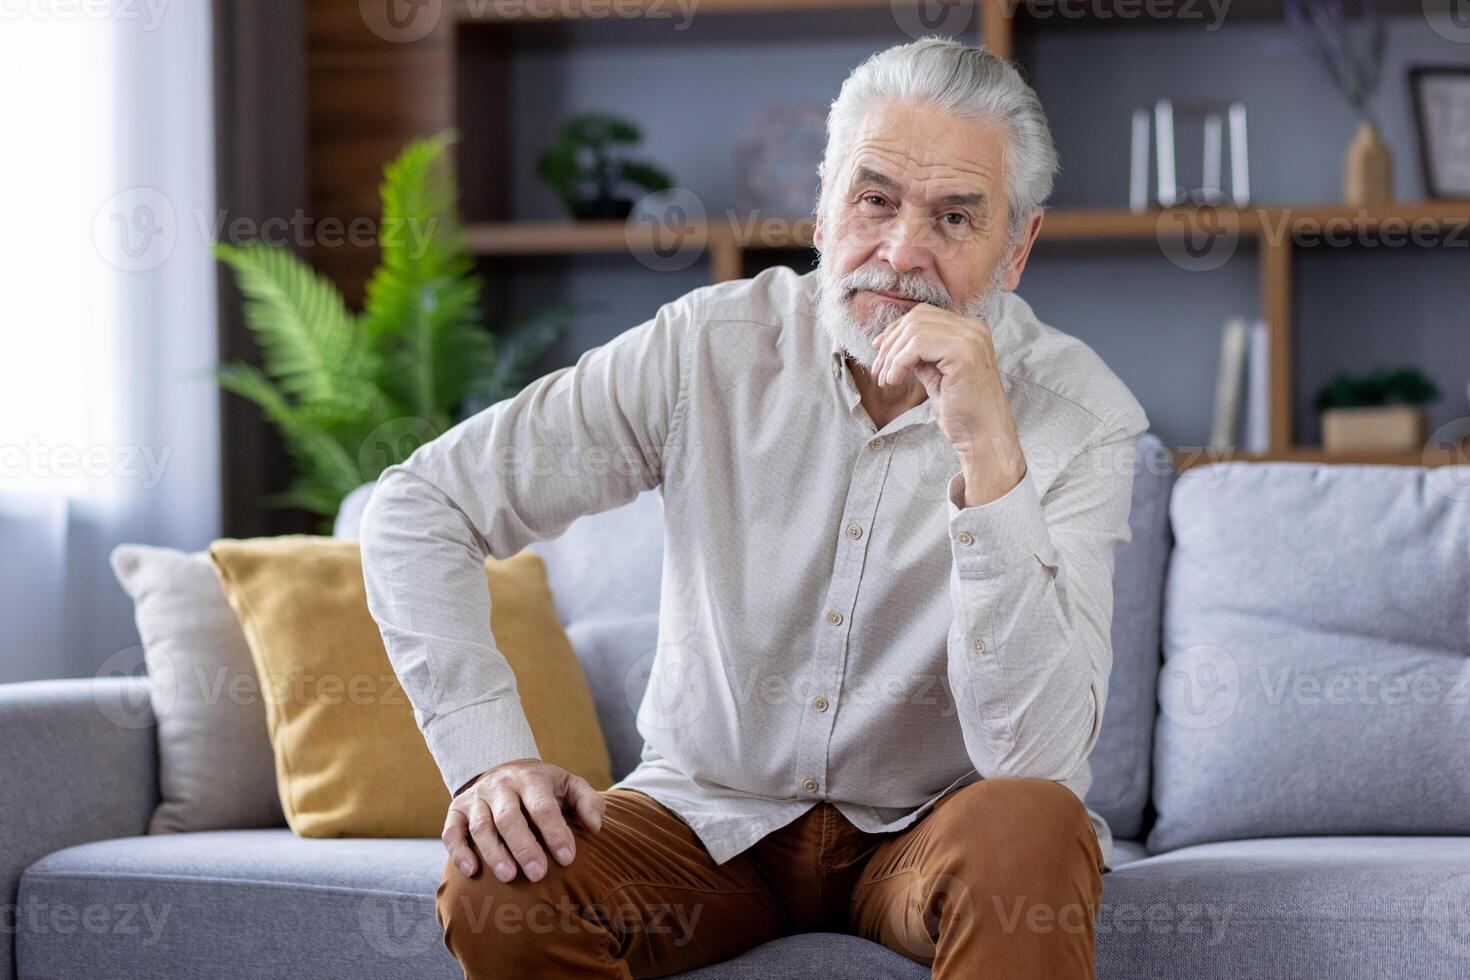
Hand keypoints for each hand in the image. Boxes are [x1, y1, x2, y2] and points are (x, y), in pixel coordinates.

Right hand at [442, 759, 604, 882]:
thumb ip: (588, 801)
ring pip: (481, 826)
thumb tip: (596, 826)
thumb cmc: (543, 788)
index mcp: (531, 778)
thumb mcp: (569, 785)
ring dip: (494, 852)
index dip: (555, 832)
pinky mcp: (457, 811)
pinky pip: (452, 832)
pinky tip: (472, 871)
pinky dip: (459, 851)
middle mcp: (501, 785)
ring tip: (509, 876)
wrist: (504, 771)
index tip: (568, 858)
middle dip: (524, 846)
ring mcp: (476, 798)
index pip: (543, 806)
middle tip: (538, 873)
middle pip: (510, 817)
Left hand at [869, 303, 1024, 504]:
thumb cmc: (962, 413)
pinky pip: (917, 346)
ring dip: (892, 356)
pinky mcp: (963, 352)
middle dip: (890, 343)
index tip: (878, 351)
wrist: (983, 437)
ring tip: (885, 380)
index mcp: (971, 331)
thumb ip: (921, 356)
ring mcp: (971, 338)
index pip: (924, 315)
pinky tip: (894, 381)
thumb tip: (892, 344)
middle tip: (878, 371)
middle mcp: (974, 328)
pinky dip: (898, 363)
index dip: (896, 331)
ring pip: (914, 331)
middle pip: (916, 318)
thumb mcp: (936, 376)